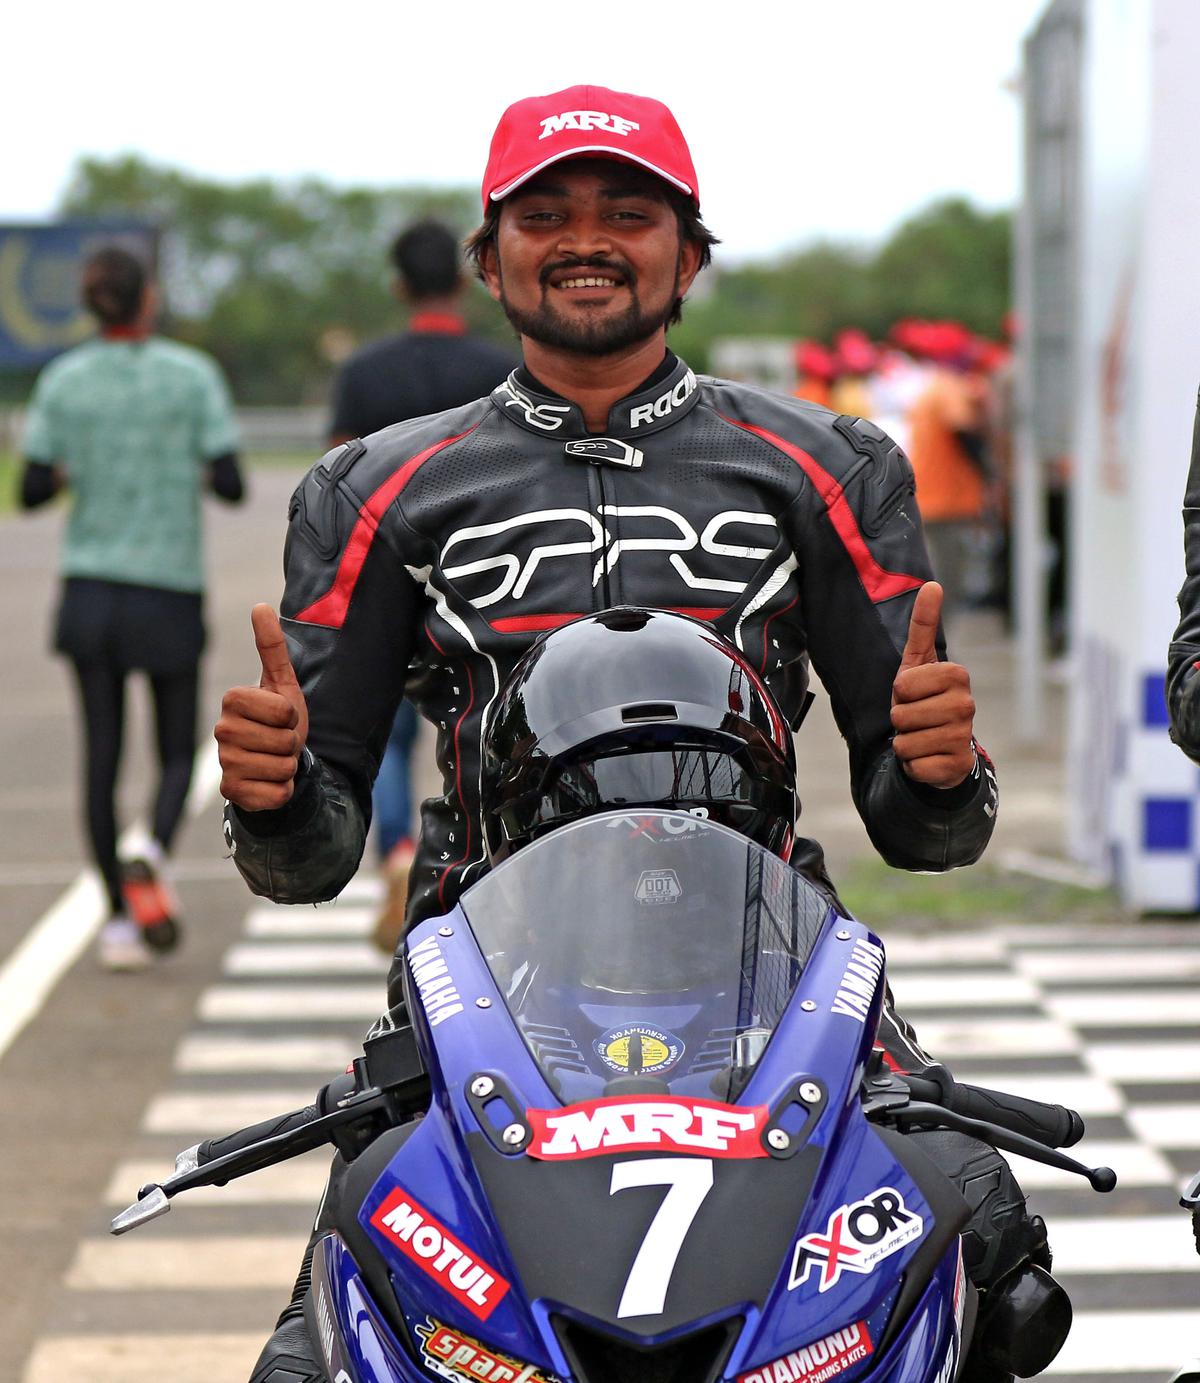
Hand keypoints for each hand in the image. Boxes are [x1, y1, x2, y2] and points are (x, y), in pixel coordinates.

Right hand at [214, 604, 309, 810]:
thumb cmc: (280, 721)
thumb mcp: (283, 683)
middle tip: (280, 741)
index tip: (282, 717)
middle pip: (283, 741)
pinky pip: (275, 793)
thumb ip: (272, 647)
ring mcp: (224, 763)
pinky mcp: (231, 793)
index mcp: (232, 700)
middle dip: (292, 744)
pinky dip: (282, 790)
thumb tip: (260, 606)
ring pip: (281, 767)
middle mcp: (221, 731)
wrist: (276, 763)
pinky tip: (270, 782)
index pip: (282, 711)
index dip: (291, 716)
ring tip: (275, 759)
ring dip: (288, 766)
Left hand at [890, 582, 976, 788]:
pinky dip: (913, 766)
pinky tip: (928, 758)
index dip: (899, 693)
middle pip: (901, 715)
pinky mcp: (957, 767)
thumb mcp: (918, 662)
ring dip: (905, 743)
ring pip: (904, 742)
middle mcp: (967, 705)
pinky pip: (914, 766)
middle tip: (916, 718)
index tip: (914, 694)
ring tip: (921, 737)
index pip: (902, 686)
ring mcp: (964, 737)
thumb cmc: (925, 700)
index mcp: (957, 675)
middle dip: (900, 720)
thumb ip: (923, 625)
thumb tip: (932, 584)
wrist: (941, 746)